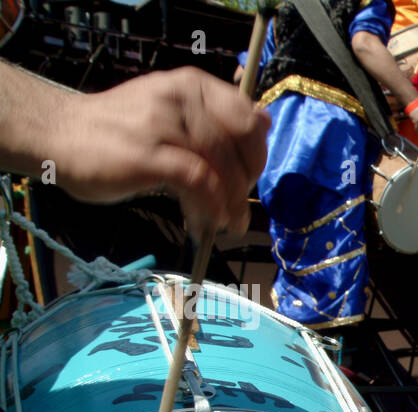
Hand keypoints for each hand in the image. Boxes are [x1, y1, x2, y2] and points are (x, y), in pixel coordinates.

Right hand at [52, 68, 268, 234]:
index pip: (247, 116)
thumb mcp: (171, 112)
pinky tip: (206, 222)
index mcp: (191, 85)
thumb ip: (214, 118)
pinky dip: (210, 206)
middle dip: (245, 181)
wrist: (57, 133)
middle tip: (237, 205)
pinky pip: (198, 181)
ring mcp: (163, 124)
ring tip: (225, 223)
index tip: (249, 179)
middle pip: (239, 144)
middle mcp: (180, 97)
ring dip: (230, 202)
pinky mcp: (148, 154)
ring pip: (221, 166)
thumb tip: (264, 123)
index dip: (256, 153)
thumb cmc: (119, 130)